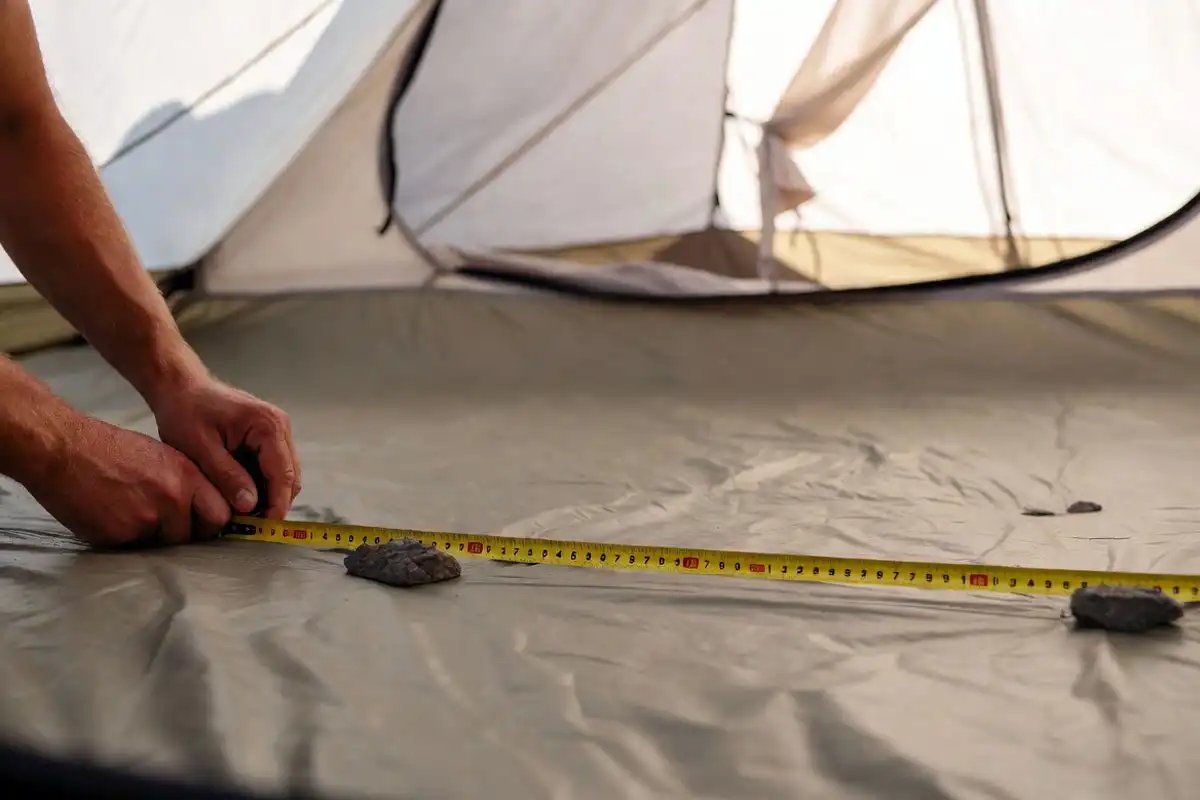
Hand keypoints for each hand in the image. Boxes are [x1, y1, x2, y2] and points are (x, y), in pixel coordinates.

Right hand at [24, 413, 229, 547]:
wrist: (64, 450)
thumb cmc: (109, 450)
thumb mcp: (161, 456)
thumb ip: (184, 483)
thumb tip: (199, 507)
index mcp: (187, 476)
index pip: (220, 514)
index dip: (210, 523)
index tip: (202, 525)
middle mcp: (173, 498)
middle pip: (195, 536)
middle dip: (184, 536)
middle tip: (165, 527)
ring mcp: (148, 519)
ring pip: (163, 545)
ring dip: (151, 538)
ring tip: (129, 516)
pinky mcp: (121, 535)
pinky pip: (133, 549)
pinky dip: (124, 540)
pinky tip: (110, 518)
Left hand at [150, 376, 300, 519]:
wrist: (181, 388)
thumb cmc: (186, 412)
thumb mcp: (200, 449)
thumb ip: (227, 477)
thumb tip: (250, 505)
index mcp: (268, 425)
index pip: (282, 474)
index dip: (277, 504)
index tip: (265, 528)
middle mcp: (280, 426)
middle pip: (289, 476)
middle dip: (273, 502)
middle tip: (248, 524)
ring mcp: (277, 430)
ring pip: (284, 474)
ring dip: (267, 494)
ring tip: (240, 510)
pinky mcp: (269, 436)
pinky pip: (273, 467)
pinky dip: (261, 483)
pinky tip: (239, 493)